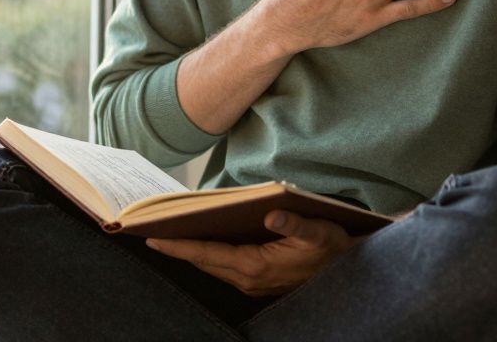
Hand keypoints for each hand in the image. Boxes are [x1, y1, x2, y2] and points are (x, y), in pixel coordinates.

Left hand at [145, 211, 358, 295]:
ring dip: (190, 252)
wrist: (348, 271)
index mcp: (257, 266)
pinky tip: (198, 240)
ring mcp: (251, 283)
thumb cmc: (333, 248)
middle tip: (148, 229)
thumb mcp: (321, 231)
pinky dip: (206, 255)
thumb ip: (296, 223)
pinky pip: (223, 267)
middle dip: (176, 247)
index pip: (208, 254)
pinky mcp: (256, 282)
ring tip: (166, 232)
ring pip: (211, 266)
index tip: (153, 238)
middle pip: (203, 261)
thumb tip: (272, 212)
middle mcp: (249, 279)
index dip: (180, 246)